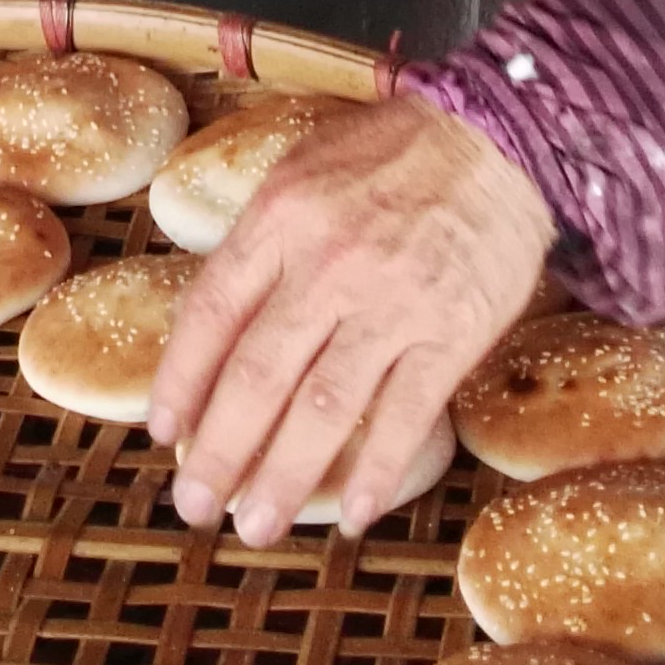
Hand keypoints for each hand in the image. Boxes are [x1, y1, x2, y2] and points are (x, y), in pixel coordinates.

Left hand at [149, 92, 553, 545]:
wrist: (502, 137)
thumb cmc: (396, 153)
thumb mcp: (306, 169)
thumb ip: (262, 241)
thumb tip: (215, 320)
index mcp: (281, 218)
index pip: (211, 313)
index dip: (180, 381)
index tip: (162, 433)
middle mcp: (327, 265)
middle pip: (256, 376)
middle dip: (218, 451)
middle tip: (195, 505)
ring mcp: (392, 304)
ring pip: (322, 410)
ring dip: (283, 478)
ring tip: (255, 527)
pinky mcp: (451, 333)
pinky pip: (405, 416)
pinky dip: (377, 471)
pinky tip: (352, 515)